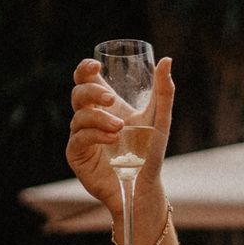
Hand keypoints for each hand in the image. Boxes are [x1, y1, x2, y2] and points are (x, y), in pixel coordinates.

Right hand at [65, 57, 172, 212]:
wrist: (144, 185)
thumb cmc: (150, 151)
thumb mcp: (160, 119)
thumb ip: (163, 91)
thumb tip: (166, 60)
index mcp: (106, 104)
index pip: (86, 79)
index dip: (85, 68)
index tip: (96, 66)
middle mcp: (90, 116)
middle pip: (78, 93)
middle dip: (92, 92)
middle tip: (111, 99)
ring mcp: (81, 135)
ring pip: (79, 116)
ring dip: (99, 118)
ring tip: (120, 128)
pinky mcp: (77, 154)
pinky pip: (79, 138)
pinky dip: (96, 135)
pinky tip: (112, 139)